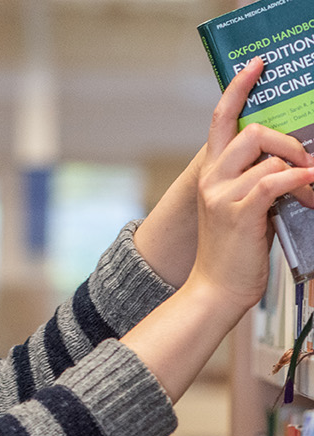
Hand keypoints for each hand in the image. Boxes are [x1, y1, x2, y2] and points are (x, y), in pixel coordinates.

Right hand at [120, 57, 313, 402]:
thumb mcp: (245, 206)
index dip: (239, 89)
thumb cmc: (235, 251)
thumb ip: (259, 179)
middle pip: (253, 132)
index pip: (222, 119)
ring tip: (310, 189)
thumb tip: (295, 161)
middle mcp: (211, 177)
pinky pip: (274, 181)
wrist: (215, 289)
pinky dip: (298, 181)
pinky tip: (308, 191)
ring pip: (267, 155)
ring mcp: (221, 194)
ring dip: (300, 168)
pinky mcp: (238, 211)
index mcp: (212, 172)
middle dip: (289, 142)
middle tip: (307, 164)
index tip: (256, 66)